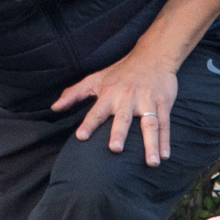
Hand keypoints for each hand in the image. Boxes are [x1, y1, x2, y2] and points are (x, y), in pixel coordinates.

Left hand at [52, 51, 178, 166]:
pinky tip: (164, 155)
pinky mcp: (163, 103)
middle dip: (119, 133)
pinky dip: (165, 140)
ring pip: (149, 124)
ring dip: (150, 144)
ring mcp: (147, 101)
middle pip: (123, 118)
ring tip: (152, 163)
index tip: (81, 137)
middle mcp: (127, 98)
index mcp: (109, 94)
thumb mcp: (95, 79)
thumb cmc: (120, 71)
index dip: (89, 123)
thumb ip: (74, 94)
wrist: (152, 56)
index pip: (96, 111)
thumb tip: (54, 108)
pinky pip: (164, 124)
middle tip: (115, 149)